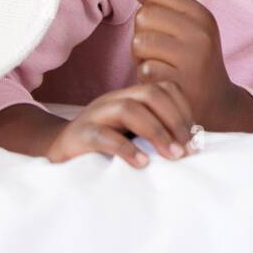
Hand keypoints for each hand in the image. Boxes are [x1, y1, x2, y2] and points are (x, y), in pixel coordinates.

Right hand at [45, 82, 195, 166]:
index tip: (195, 138)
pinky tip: (141, 164)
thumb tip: (193, 145)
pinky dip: (126, 149)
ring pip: (128, 109)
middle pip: (150, 94)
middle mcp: (114, 100)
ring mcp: (94, 115)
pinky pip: (103, 136)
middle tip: (186, 150)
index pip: (165, 89)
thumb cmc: (104, 148)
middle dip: (174, 120)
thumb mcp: (134, 136)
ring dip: (156, 132)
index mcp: (130, 97)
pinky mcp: (78, 136)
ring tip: (171, 156)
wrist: (57, 155)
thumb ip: (157, 134)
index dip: (184, 110)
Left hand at [130, 0, 252, 131]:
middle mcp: (202, 34)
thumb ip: (159, 4)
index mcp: (203, 16)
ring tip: (159, 66)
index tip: (164, 28)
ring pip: (140, 41)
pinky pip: (144, 68)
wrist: (214, 103)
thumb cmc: (190, 61)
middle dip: (143, 33)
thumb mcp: (183, 28)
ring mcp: (193, 59)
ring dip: (141, 56)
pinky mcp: (181, 82)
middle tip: (159, 52)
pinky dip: (146, 77)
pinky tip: (161, 81)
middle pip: (145, 15)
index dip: (151, 10)